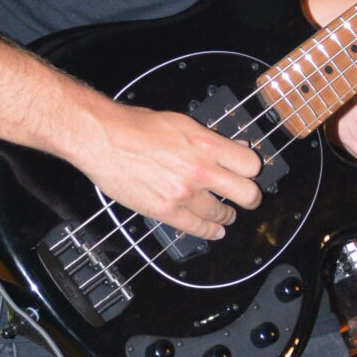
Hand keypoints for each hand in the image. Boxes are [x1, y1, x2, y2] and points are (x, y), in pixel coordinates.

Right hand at [79, 103, 261, 241]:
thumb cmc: (136, 126)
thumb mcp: (182, 123)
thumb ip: (210, 140)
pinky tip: (214, 232)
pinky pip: (197, 228)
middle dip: (250, 198)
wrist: (104, 139)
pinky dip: (209, 232)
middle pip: (247, 194)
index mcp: (206, 144)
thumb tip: (235, 149)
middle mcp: (200, 170)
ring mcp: (184, 193)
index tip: (248, 173)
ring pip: (223, 214)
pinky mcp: (166, 211)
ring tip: (226, 215)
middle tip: (247, 199)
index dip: (252, 170)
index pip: (250, 164)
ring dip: (227, 216)